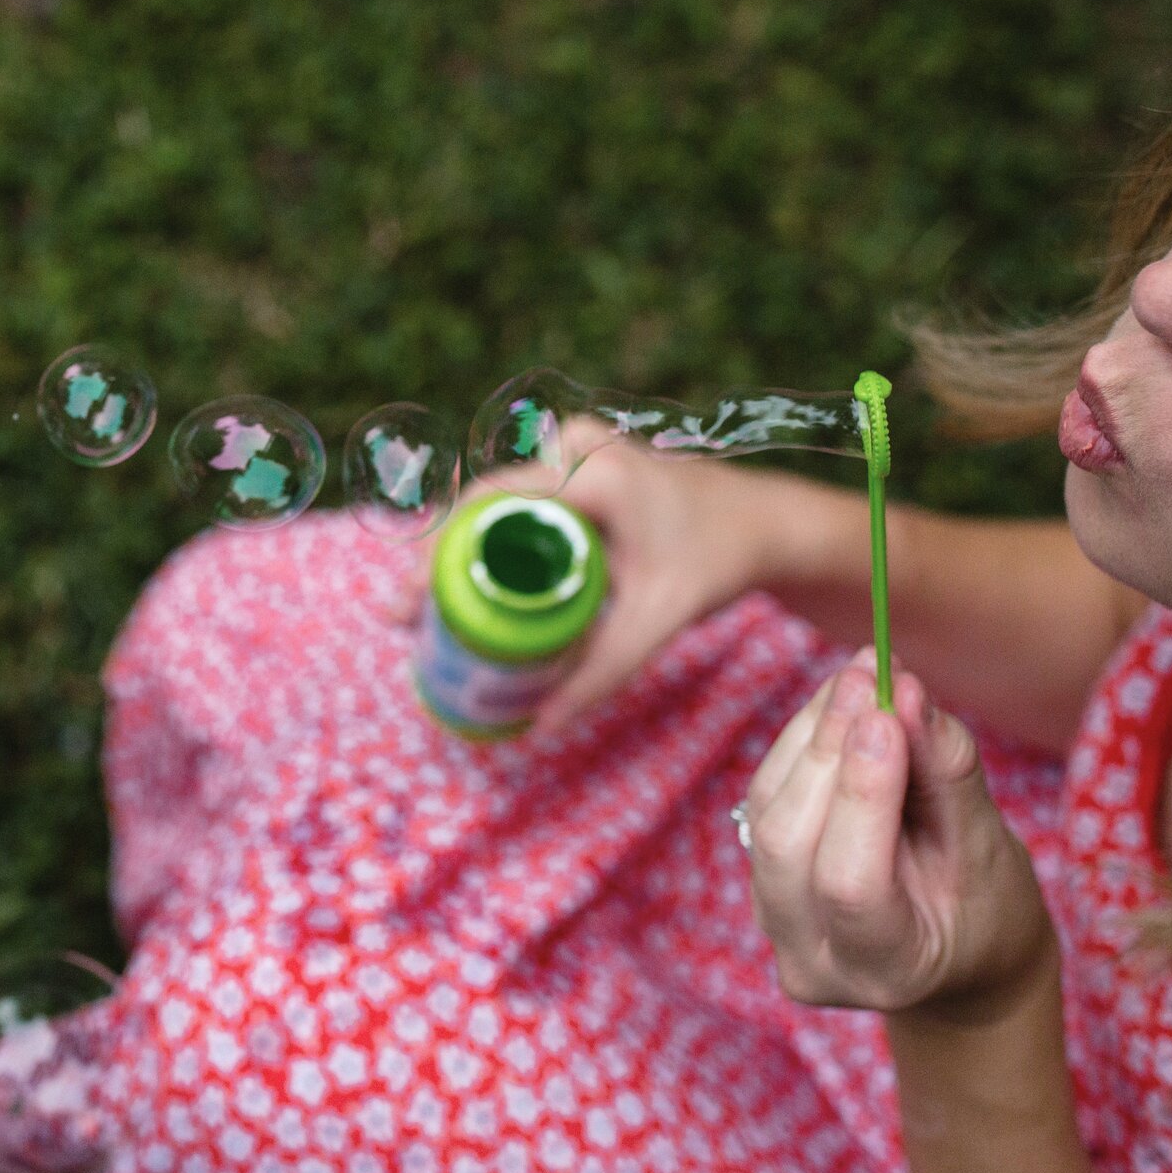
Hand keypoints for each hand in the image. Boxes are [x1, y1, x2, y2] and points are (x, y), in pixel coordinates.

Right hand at [396, 416, 801, 735]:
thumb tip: (541, 726)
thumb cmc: (717, 561)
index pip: (486, 506)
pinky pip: (518, 496)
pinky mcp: (581, 457)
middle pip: (479, 502)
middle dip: (435, 558)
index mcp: (590, 473)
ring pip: (494, 498)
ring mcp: (577, 445)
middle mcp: (575, 447)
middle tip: (404, 614)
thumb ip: (603, 671)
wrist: (767, 521)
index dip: (435, 555)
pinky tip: (467, 575)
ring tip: (426, 602)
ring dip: (458, 546)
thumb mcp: (659, 619)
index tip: (407, 605)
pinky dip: (491, 535)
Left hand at [743, 652, 1054, 1022]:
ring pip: (768, 810)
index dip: (864, 793)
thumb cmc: (988, 911)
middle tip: (870, 672)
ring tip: (863, 673)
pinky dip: (804, 741)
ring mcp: (775, 922)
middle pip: (789, 841)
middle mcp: (811, 957)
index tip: (887, 711)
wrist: (959, 955)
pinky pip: (767, 797)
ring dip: (813, 733)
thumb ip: (946, 775)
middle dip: (828, 749)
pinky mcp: (762, 879)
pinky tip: (842, 700)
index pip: (851, 883)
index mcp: (883, 969)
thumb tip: (904, 690)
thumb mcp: (987, 852)